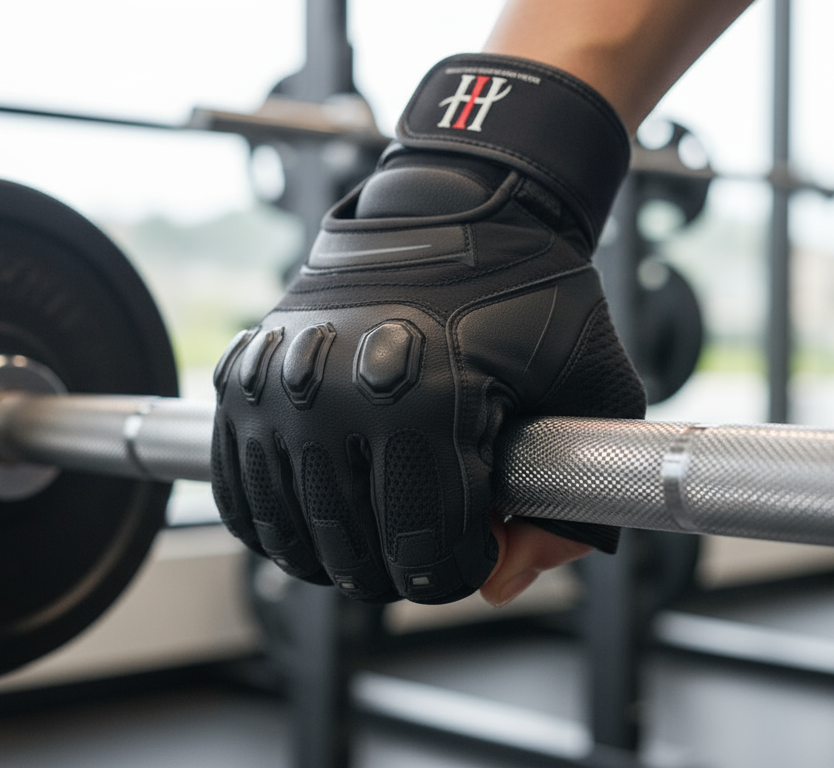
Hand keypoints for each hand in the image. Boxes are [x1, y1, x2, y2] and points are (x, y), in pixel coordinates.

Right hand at [211, 54, 642, 603]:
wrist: (452, 208)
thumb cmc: (534, 296)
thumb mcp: (596, 387)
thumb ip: (572, 505)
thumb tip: (496, 584)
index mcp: (427, 398)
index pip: (428, 551)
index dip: (459, 570)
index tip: (477, 548)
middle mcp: (336, 393)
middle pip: (355, 553)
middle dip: (401, 570)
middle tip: (430, 544)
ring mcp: (278, 385)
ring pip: (290, 534)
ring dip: (335, 557)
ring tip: (375, 539)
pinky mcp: (241, 375)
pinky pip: (238, 491)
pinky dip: (272, 525)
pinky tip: (313, 520)